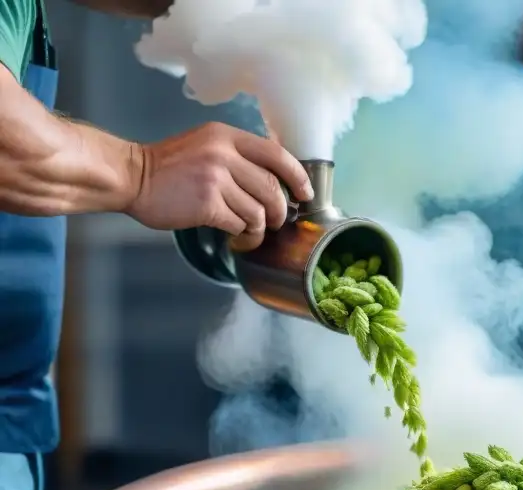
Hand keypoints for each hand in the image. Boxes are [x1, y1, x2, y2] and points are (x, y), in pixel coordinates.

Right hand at [125, 123, 313, 251]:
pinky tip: (235, 236)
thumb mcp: (207, 144)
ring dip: (259, 228)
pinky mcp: (206, 204)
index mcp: (227, 136)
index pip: (277, 154)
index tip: (305, 194)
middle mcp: (224, 154)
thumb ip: (238, 155)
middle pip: (271, 188)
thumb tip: (276, 179)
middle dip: (279, 210)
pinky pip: (239, 224)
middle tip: (275, 221)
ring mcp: (215, 178)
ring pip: (257, 211)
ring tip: (251, 232)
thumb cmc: (169, 166)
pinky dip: (241, 234)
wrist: (132, 176)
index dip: (298, 177)